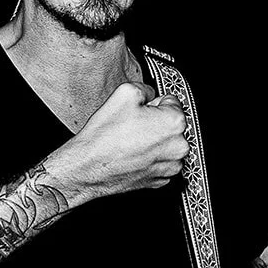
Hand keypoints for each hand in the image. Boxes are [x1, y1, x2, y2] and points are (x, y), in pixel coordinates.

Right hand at [43, 82, 188, 203]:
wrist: (89, 169)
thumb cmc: (105, 137)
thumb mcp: (124, 93)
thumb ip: (145, 88)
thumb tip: (150, 93)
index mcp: (174, 122)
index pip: (172, 102)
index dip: (153, 103)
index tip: (142, 110)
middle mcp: (178, 146)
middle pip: (172, 124)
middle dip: (156, 122)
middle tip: (133, 126)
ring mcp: (171, 165)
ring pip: (167, 144)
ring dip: (154, 142)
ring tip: (131, 141)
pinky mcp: (161, 179)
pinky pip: (161, 162)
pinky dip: (150, 158)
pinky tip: (134, 155)